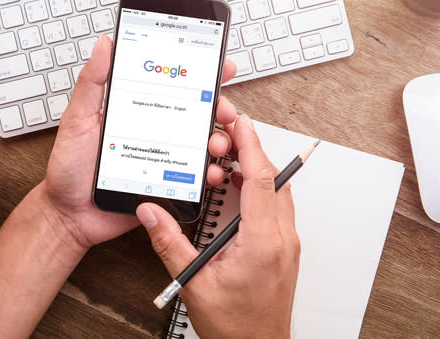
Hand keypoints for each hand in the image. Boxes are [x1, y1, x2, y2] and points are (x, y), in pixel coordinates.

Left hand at [42, 35, 237, 249]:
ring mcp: (162, 156)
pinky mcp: (166, 183)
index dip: (199, 73)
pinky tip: (209, 173)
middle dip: (219, 107)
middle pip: (197, 112)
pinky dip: (209, 174)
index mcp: (136, 110)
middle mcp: (154, 130)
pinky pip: (195, 176)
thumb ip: (92, 82)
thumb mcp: (76, 118)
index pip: (172, 85)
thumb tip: (104, 45)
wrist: (68, 215)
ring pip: (202, 143)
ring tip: (216, 144)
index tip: (218, 64)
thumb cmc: (68, 168)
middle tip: (223, 109)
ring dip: (219, 140)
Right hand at [137, 114, 300, 337]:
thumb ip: (169, 243)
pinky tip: (239, 188)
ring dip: (255, 169)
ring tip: (229, 157)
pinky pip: (277, 206)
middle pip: (272, 178)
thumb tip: (151, 212)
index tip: (239, 122)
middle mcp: (281, 238)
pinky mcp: (285, 249)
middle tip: (229, 130)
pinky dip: (259, 188)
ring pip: (277, 191)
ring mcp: (287, 243)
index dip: (249, 144)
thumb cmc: (235, 325)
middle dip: (250, 148)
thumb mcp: (193, 283)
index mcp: (262, 242)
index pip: (260, 178)